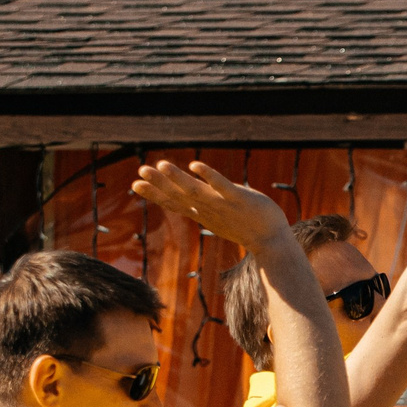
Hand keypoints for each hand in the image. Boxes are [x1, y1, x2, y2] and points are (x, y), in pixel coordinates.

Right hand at [131, 159, 288, 249]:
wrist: (271, 241)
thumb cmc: (245, 226)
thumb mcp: (217, 217)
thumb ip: (202, 207)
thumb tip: (188, 198)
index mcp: (202, 212)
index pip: (174, 203)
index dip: (155, 194)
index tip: (134, 184)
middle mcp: (208, 209)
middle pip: (179, 196)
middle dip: (159, 184)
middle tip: (139, 171)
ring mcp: (223, 205)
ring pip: (196, 191)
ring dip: (178, 178)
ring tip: (161, 164)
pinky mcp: (240, 199)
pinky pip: (223, 187)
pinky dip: (209, 177)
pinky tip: (196, 166)